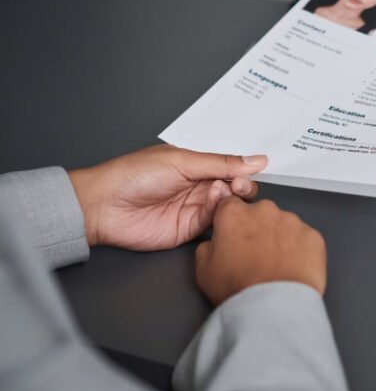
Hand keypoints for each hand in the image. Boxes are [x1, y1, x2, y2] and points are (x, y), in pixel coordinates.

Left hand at [68, 145, 265, 249]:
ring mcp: (195, 209)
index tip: (255, 170)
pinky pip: (214, 222)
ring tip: (220, 192)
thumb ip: (221, 163)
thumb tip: (256, 160)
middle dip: (243, 187)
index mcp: (197, 165)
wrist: (103, 206)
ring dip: (230, 199)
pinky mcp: (190, 230)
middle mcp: (199, 187)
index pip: (231, 167)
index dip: (245, 170)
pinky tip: (212, 202)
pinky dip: (218, 212)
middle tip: (238, 186)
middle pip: (235, 189)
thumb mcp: (182, 161)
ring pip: (228, 206)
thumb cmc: (134, 175)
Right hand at [195, 197, 326, 304]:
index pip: (230, 205)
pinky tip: (293, 269)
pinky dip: (301, 251)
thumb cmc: (239, 288)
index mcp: (234, 213)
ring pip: (284, 225)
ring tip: (276, 267)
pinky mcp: (313, 236)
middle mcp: (265, 210)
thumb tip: (213, 244)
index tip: (233, 236)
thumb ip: (207, 247)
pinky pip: (305, 239)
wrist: (273, 307)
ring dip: (280, 240)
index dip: (230, 222)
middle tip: (255, 257)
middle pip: (259, 214)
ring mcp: (292, 221)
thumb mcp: (204, 271)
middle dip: (257, 230)